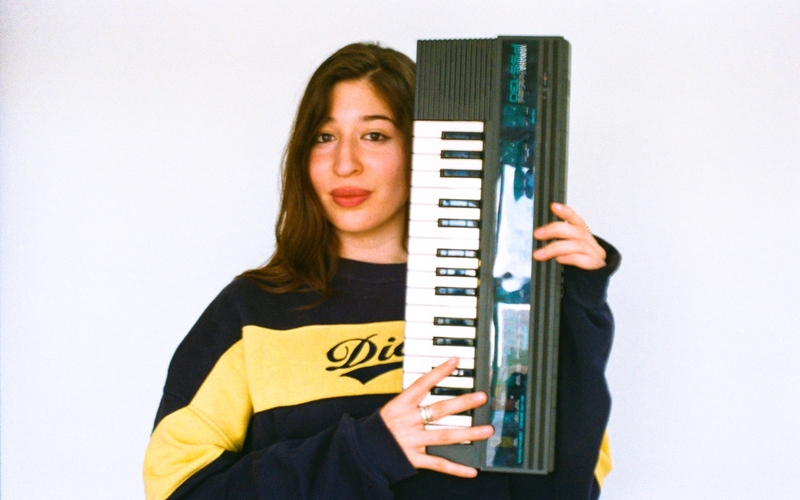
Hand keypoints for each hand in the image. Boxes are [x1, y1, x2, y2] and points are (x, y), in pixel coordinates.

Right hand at [379, 357, 492, 476]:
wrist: (361, 451)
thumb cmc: (378, 428)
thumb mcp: (391, 408)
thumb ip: (411, 401)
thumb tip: (431, 386)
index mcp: (401, 405)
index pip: (422, 384)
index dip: (439, 371)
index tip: (456, 361)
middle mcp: (409, 421)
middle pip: (440, 409)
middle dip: (463, 402)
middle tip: (482, 397)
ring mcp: (413, 440)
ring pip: (445, 436)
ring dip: (469, 433)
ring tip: (487, 430)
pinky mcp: (414, 459)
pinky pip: (438, 464)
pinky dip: (456, 469)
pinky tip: (472, 470)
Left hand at [532, 202, 605, 269]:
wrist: (593, 287)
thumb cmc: (578, 267)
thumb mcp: (569, 251)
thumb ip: (560, 242)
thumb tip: (538, 236)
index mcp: (584, 236)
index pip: (576, 220)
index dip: (566, 212)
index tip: (553, 206)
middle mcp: (591, 243)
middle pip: (576, 231)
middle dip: (554, 230)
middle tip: (537, 234)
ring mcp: (596, 255)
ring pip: (577, 245)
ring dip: (555, 248)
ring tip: (539, 254)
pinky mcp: (596, 268)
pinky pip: (585, 260)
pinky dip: (570, 258)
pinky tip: (559, 259)